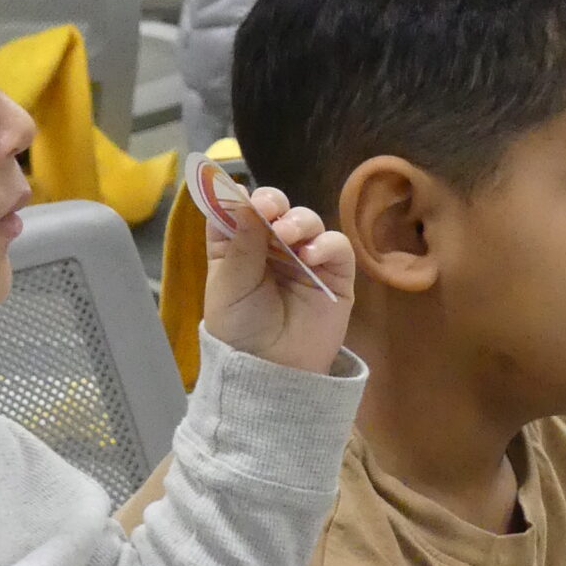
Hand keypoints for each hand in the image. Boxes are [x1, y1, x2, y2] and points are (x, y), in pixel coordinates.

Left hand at [201, 183, 353, 374]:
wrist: (270, 371)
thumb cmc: (240, 329)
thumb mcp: (229, 286)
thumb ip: (240, 243)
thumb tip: (243, 199)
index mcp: (236, 245)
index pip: (236, 209)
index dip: (236, 197)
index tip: (237, 194)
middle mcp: (270, 245)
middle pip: (274, 207)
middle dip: (272, 202)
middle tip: (269, 209)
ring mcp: (304, 257)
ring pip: (307, 220)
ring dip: (298, 221)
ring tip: (288, 236)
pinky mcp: (334, 273)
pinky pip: (336, 246)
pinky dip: (325, 244)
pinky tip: (311, 256)